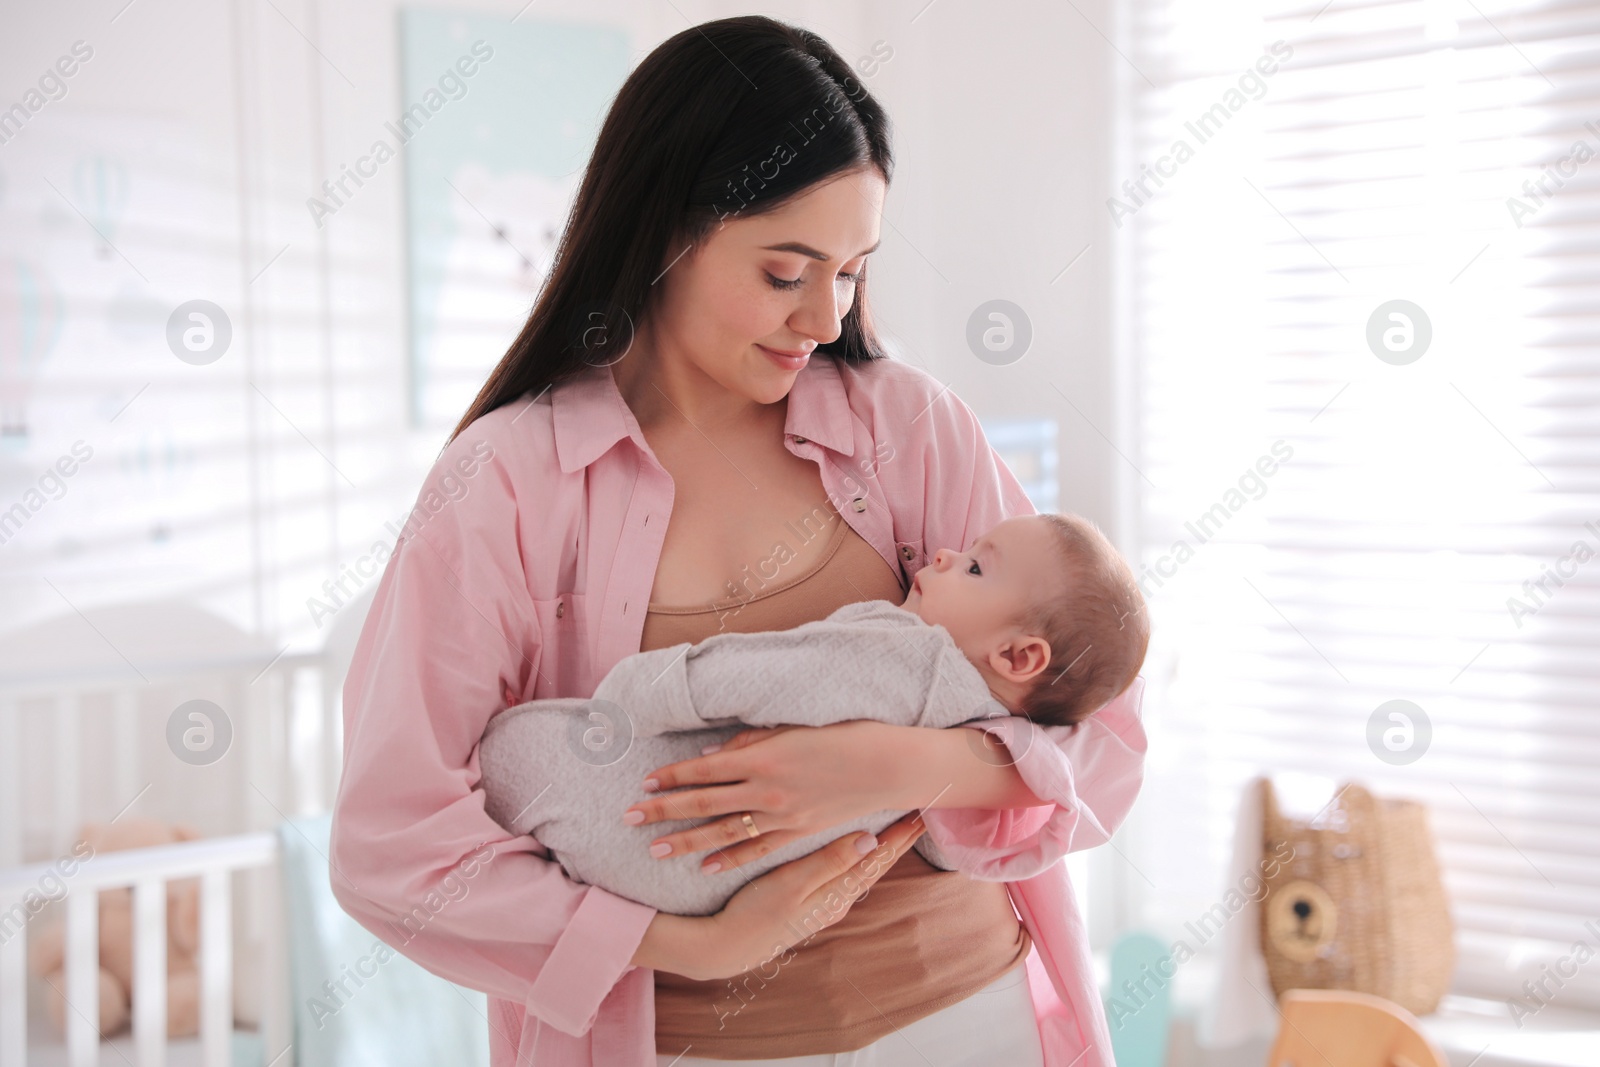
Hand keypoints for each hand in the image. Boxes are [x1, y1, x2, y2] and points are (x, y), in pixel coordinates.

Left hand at [623, 720, 910, 872]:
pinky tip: (706, 867)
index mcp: (762, 756)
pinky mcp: (799, 832)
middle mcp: (766, 789)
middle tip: (628, 817)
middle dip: (663, 810)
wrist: (889, 765)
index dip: (672, 777)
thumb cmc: (844, 734)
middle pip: (703, 803)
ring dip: (687, 841)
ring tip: (655, 849)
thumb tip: (715, 752)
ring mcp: (782, 816)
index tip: (645, 782)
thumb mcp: (793, 727)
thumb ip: (752, 740)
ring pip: (723, 832)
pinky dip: (730, 859)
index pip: (704, 769)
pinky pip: (757, 850)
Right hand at [630, 810, 926, 980]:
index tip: (922, 815)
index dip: (900, 837)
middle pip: (874, 864)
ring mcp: (822, 904)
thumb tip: (869, 841)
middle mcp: (836, 899)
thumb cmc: (755, 913)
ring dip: (877, 849)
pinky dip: (853, 858)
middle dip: (895, 841)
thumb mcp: (791, 885)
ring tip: (893, 828)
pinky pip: (841, 875)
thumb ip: (828, 863)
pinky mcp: (807, 904)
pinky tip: (851, 851)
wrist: (724, 947)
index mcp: (837, 893)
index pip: (878, 860)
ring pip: (858, 869)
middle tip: (917, 815)